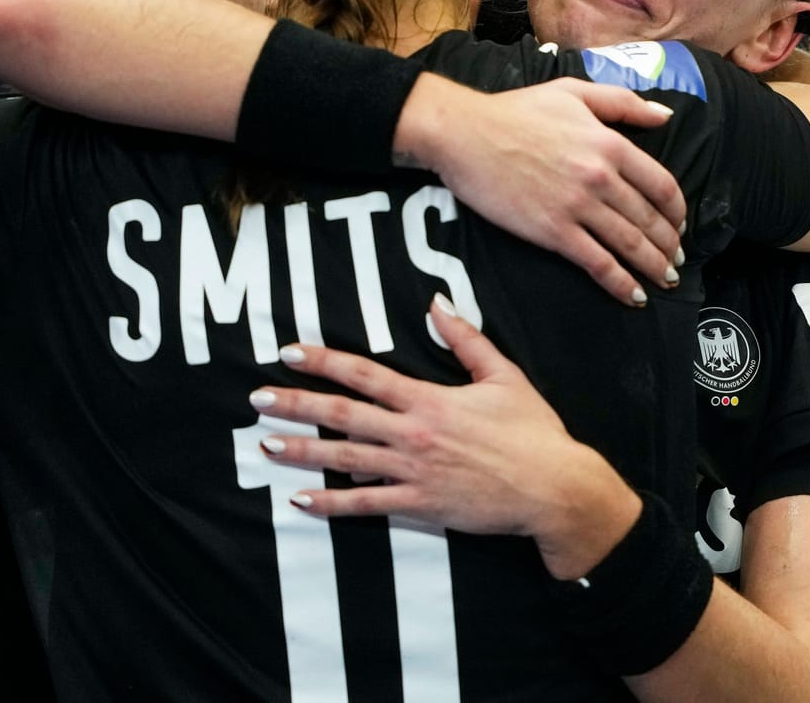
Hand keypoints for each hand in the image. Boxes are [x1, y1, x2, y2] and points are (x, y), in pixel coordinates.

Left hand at [249, 297, 638, 576]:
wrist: (552, 488)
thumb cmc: (534, 432)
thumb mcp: (505, 376)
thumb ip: (467, 339)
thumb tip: (437, 303)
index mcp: (430, 399)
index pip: (365, 373)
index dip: (323, 361)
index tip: (289, 352)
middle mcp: (413, 433)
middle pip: (342, 414)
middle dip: (295, 404)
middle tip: (256, 399)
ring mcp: (413, 472)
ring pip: (344, 459)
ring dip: (301, 451)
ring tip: (266, 444)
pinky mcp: (419, 506)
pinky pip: (365, 504)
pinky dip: (330, 503)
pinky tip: (300, 499)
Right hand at [396, 74, 685, 305]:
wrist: (464, 134)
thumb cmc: (515, 111)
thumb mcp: (574, 92)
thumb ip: (623, 103)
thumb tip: (665, 115)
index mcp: (610, 143)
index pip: (662, 185)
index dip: (677, 211)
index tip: (680, 225)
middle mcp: (601, 177)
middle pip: (650, 220)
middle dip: (669, 246)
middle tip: (676, 261)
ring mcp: (578, 206)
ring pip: (630, 245)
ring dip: (653, 267)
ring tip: (665, 281)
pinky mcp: (553, 231)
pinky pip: (597, 263)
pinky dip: (621, 284)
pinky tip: (634, 297)